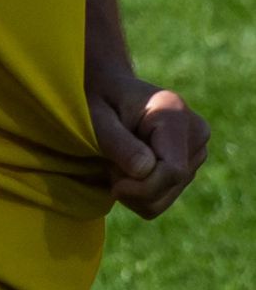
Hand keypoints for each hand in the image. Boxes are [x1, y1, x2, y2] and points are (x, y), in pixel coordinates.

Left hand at [96, 69, 211, 216]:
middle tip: (108, 162)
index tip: (114, 187)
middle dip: (133, 187)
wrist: (106, 90)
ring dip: (133, 190)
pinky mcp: (190, 165)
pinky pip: (163, 199)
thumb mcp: (94, 115)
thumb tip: (145, 171)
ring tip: (116, 161)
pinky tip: (126, 168)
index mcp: (174, 113)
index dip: (143, 188)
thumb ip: (116, 142)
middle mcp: (195, 132)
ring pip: (166, 198)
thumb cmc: (94, 98)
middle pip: (171, 185)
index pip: (172, 170)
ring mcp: (196, 150)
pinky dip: (139, 193)